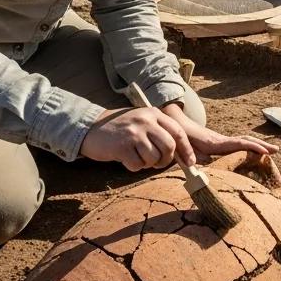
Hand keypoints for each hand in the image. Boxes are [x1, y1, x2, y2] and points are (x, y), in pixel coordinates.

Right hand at [80, 106, 196, 171]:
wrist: (90, 127)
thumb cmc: (121, 128)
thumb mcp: (142, 121)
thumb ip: (160, 132)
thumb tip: (183, 154)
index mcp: (153, 113)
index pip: (178, 132)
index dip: (187, 149)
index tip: (190, 162)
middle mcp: (145, 121)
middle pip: (169, 146)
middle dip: (166, 159)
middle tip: (157, 163)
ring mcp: (133, 133)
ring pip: (154, 158)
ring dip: (148, 164)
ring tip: (138, 157)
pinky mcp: (121, 147)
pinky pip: (138, 165)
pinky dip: (134, 167)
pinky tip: (126, 158)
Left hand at [161, 102, 278, 161]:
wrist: (177, 125)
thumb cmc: (181, 140)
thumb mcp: (185, 150)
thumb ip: (192, 159)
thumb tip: (198, 169)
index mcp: (216, 143)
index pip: (239, 144)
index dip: (252, 148)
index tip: (265, 152)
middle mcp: (222, 140)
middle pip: (246, 140)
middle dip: (262, 145)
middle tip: (277, 151)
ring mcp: (222, 140)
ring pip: (244, 141)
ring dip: (259, 145)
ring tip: (271, 151)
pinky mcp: (220, 142)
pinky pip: (239, 143)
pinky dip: (250, 146)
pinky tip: (254, 151)